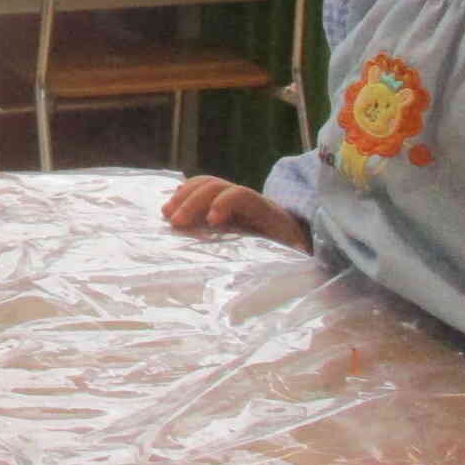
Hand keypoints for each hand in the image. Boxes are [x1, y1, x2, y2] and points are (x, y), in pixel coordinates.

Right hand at [162, 175, 310, 251]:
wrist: (298, 240)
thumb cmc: (294, 255)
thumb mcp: (295, 258)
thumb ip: (286, 263)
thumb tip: (271, 279)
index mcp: (268, 212)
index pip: (242, 195)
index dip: (224, 202)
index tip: (211, 221)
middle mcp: (249, 199)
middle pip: (217, 186)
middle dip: (193, 201)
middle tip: (175, 223)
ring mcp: (234, 199)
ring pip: (206, 185)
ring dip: (183, 196)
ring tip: (166, 214)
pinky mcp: (223, 203)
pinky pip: (201, 190)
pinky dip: (184, 195)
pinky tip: (170, 206)